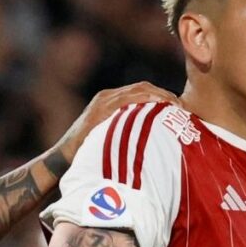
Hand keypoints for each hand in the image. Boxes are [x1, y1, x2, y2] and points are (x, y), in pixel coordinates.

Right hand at [56, 82, 179, 163]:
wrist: (62, 159)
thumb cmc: (88, 154)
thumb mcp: (111, 138)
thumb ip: (127, 132)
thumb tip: (153, 140)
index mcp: (110, 100)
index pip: (142, 90)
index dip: (162, 96)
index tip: (179, 107)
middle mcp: (107, 96)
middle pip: (143, 87)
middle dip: (165, 94)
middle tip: (182, 106)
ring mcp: (103, 101)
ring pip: (138, 90)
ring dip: (160, 96)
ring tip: (176, 107)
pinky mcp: (100, 110)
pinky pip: (127, 100)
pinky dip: (145, 101)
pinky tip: (159, 108)